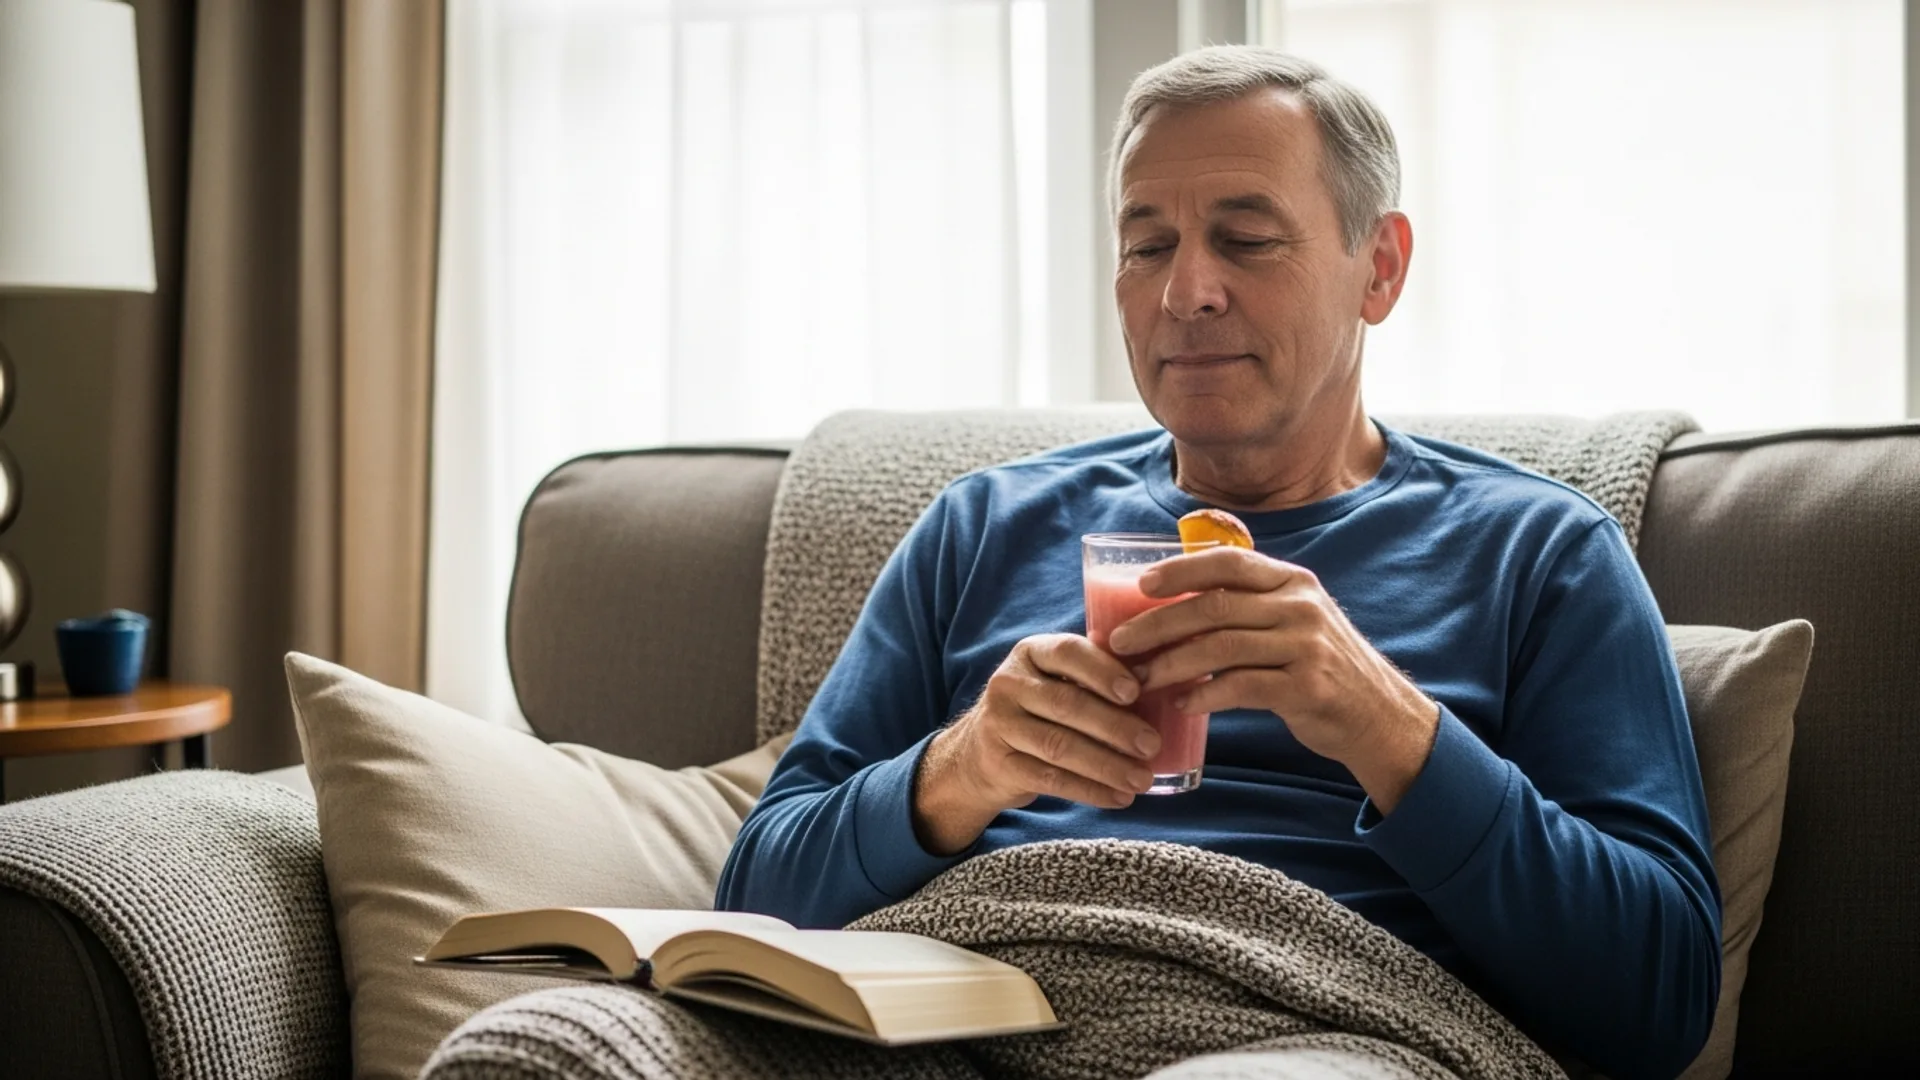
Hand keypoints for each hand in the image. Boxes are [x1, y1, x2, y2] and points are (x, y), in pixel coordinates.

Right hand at [913, 633, 1162, 854]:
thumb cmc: (1040, 710)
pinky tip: (1118, 798)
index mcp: (1031, 652)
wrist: (978, 752)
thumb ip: (1095, 675)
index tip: (1136, 692)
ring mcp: (999, 724)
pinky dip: (1089, 790)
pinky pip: (1051, 779)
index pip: (1067, 652)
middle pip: (1067, 705)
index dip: (1102, 671)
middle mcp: (1008, 683)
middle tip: (1151, 745)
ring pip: (1060, 746)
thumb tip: (1164, 678)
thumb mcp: (1056, 680)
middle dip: (1114, 727)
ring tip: (1142, 779)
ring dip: (1107, 765)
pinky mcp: (1000, 764)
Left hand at [1106, 548, 1438, 811]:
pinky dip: (1205, 694)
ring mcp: (1306, 646)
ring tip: (1141, 678)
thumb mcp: (1295, 621)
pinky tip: (1181, 703)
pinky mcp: (1307, 687)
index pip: (1229, 563)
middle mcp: (1301, 607)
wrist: (1378, 715)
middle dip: (1159, 623)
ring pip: (1222, 646)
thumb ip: (1251, 607)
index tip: (1142, 584)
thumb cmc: (1320, 667)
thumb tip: (1175, 605)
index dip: (1181, 570)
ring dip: (1172, 663)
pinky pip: (1242, 686)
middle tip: (1121, 642)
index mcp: (1293, 582)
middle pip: (1215, 606)